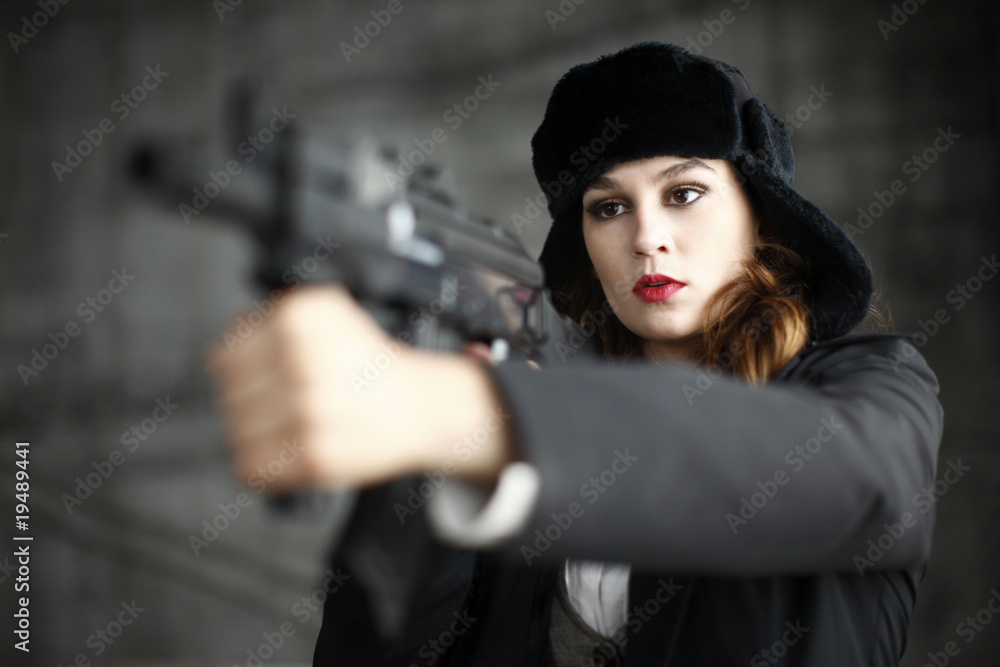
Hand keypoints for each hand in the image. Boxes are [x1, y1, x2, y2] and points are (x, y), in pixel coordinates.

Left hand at [206, 285, 514, 493]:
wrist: (424, 406)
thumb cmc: (372, 367)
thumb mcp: (325, 318)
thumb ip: (268, 326)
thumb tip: (218, 357)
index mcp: (303, 317)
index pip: (228, 353)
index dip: (245, 369)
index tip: (268, 376)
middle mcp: (304, 359)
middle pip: (230, 394)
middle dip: (253, 402)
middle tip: (289, 403)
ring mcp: (309, 409)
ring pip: (237, 432)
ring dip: (259, 436)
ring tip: (297, 427)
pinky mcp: (315, 455)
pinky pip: (253, 468)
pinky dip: (267, 467)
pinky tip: (294, 451)